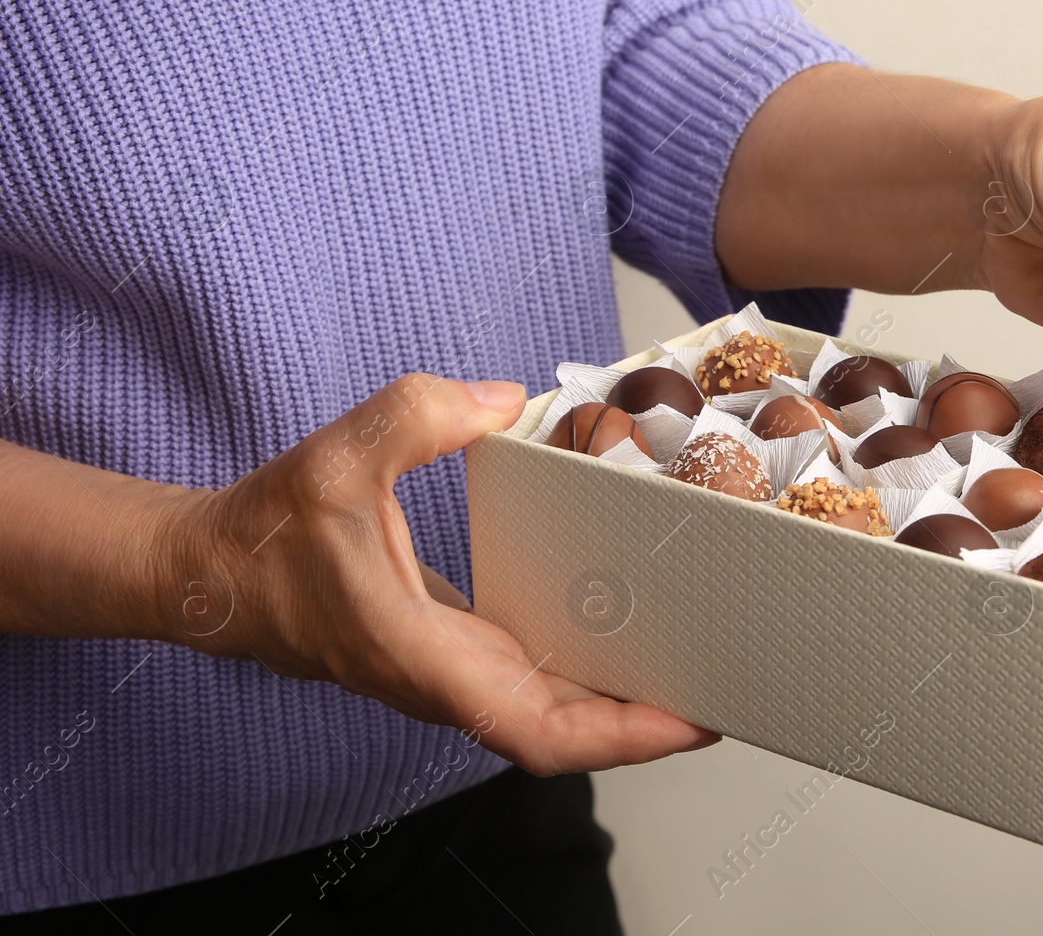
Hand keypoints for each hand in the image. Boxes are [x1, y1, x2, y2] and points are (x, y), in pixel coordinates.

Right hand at [151, 373, 717, 773]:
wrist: (218, 574)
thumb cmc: (268, 535)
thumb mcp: (336, 457)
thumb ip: (417, 417)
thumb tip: (500, 400)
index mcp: (426, 659)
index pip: (538, 732)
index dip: (621, 736)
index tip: (688, 720)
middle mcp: (450, 681)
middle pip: (569, 730)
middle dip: (651, 720)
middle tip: (730, 681)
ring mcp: (456, 671)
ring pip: (557, 710)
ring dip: (626, 699)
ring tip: (700, 657)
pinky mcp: (458, 649)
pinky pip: (539, 676)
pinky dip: (590, 668)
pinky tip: (629, 626)